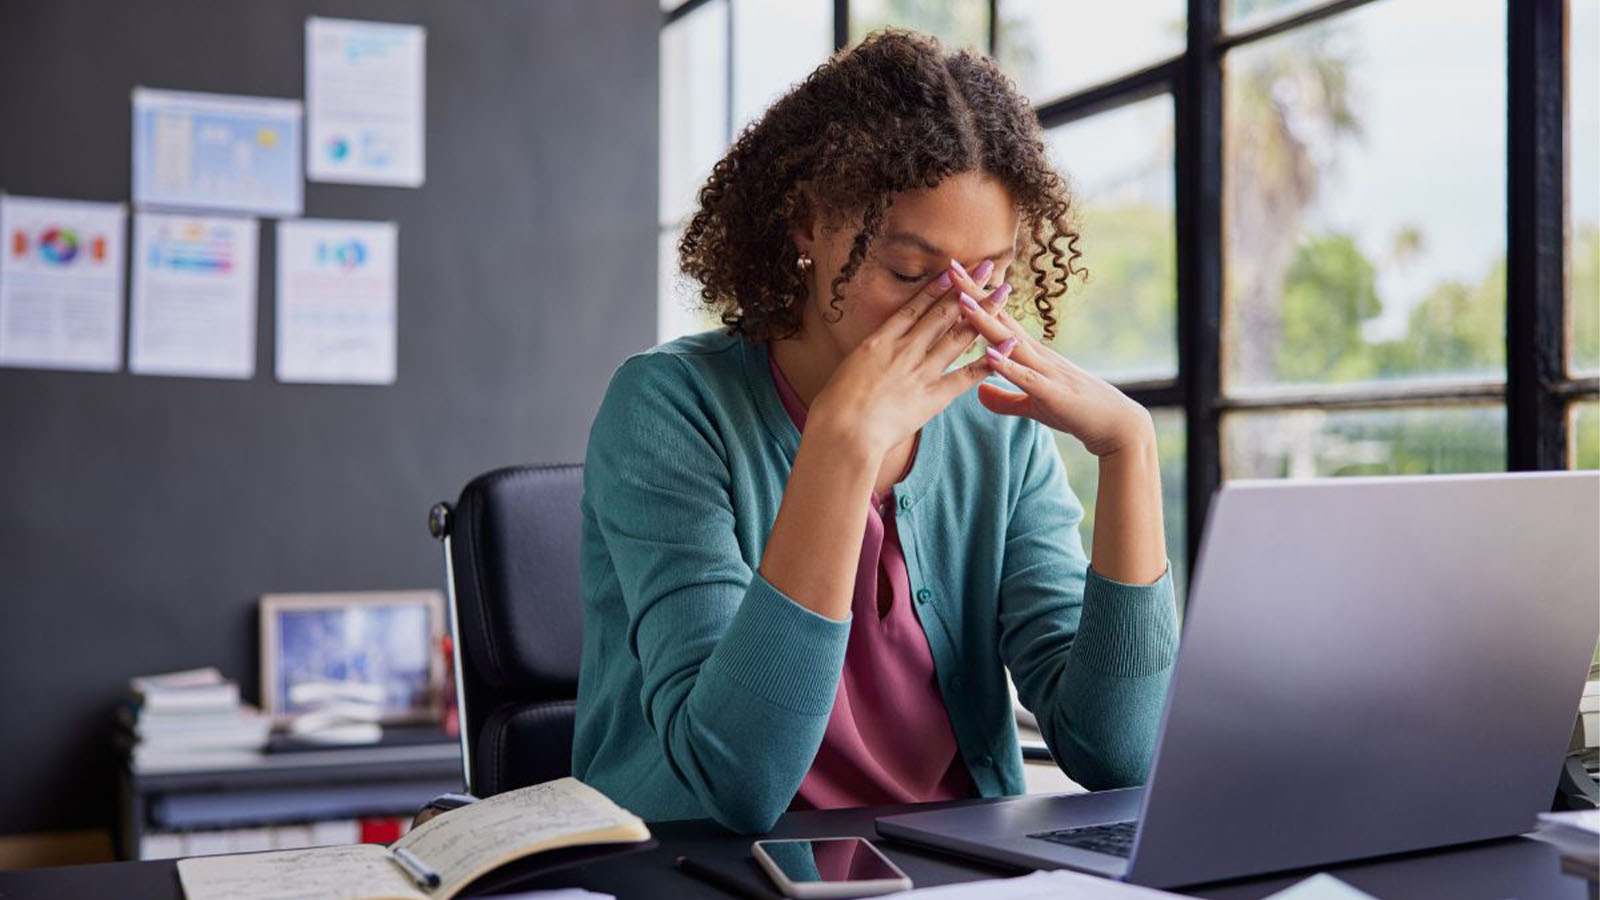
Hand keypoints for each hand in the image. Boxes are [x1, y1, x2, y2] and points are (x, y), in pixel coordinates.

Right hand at [808, 262, 1005, 458]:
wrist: (843, 431)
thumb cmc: (833, 407)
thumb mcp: (846, 372)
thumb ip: (866, 360)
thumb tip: (871, 355)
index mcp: (880, 341)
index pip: (914, 308)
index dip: (936, 287)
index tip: (952, 270)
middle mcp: (905, 350)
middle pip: (942, 313)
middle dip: (966, 287)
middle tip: (986, 267)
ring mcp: (921, 371)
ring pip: (959, 335)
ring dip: (984, 312)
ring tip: (1002, 294)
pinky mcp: (934, 396)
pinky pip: (967, 374)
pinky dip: (990, 359)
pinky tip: (1008, 346)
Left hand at [950, 262, 1154, 457]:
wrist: (1117, 425)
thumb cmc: (1076, 412)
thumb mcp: (1034, 405)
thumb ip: (1005, 397)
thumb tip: (978, 392)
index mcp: (1030, 355)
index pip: (998, 320)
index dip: (975, 298)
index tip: (953, 276)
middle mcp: (1036, 355)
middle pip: (1000, 321)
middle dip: (975, 296)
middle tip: (951, 268)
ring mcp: (1046, 371)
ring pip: (1010, 343)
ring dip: (986, 323)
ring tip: (963, 303)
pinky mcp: (1053, 393)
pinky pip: (1026, 378)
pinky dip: (1007, 367)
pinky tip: (990, 355)